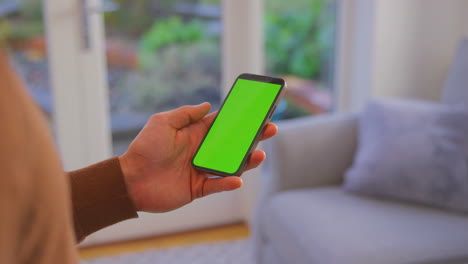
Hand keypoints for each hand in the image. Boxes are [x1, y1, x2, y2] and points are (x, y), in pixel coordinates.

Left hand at [119, 102, 277, 212]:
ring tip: (259, 155)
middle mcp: (202, 151)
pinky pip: (218, 186)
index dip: (241, 118)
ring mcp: (202, 170)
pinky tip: (237, 179)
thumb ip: (185, 113)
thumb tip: (208, 105)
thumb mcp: (162, 123)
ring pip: (231, 165)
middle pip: (234, 144)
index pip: (224, 125)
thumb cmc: (144, 149)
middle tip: (270, 130)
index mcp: (196, 134)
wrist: (130, 180)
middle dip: (253, 137)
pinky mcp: (198, 189)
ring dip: (247, 161)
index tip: (258, 111)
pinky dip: (228, 183)